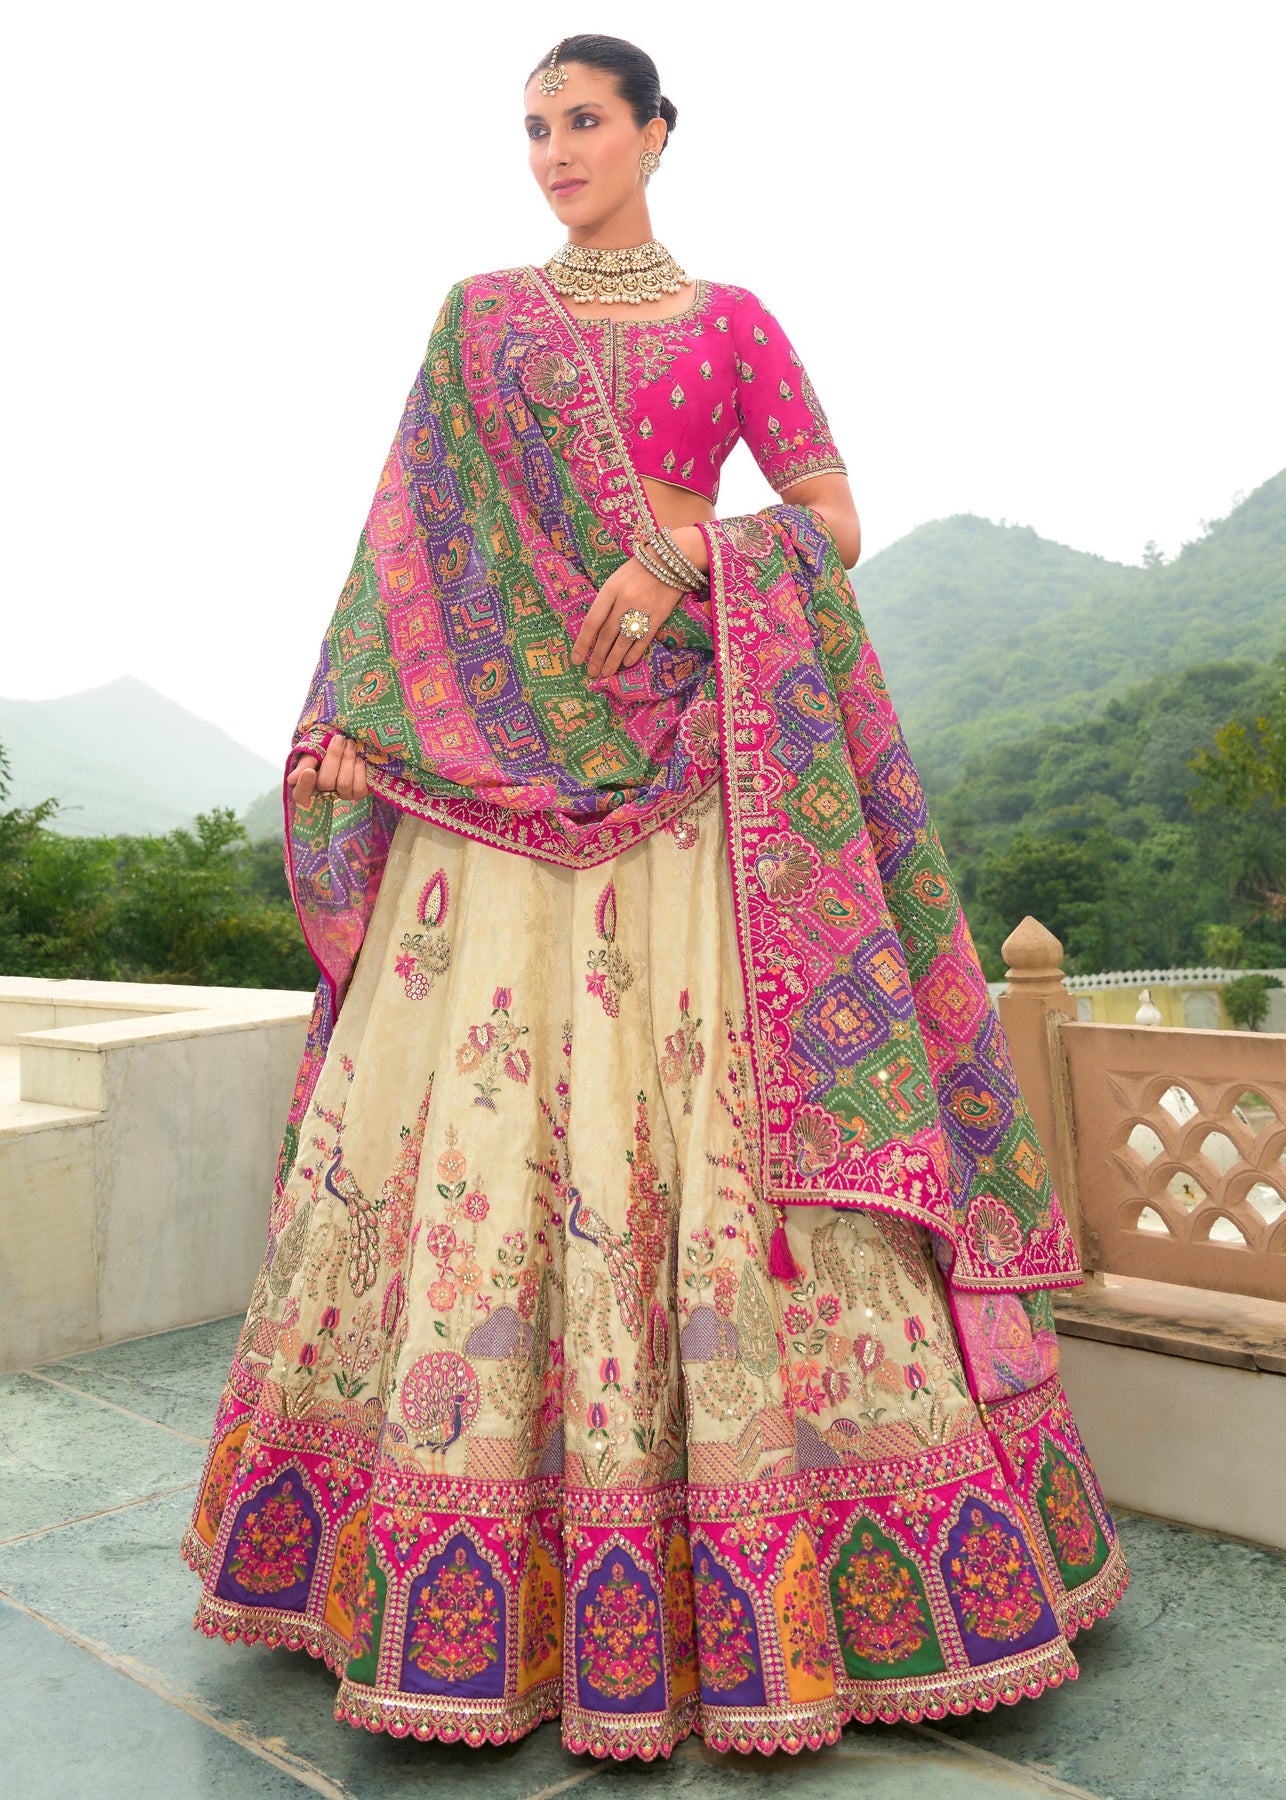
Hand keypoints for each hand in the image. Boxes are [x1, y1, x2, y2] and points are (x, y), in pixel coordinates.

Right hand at [287, 733, 368, 804]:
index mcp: (307, 785)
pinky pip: (359, 788)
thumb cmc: (324, 749)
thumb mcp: (312, 752)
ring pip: (343, 783)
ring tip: (350, 743)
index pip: (301, 793)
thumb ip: (304, 763)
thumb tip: (292, 780)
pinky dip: (359, 769)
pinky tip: (358, 758)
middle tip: (339, 738)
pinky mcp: (358, 794)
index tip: (309, 771)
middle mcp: (324, 794)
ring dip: (348, 759)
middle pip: (325, 782)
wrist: (347, 745)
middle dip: (334, 757)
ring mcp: (341, 795)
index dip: (304, 784)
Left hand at [571, 556, 686, 680]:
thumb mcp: (615, 580)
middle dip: (598, 656)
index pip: (592, 621)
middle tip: (592, 672)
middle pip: (607, 634)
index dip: (583, 643)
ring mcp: (643, 608)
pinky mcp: (659, 615)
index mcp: (610, 589)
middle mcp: (625, 600)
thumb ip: (606, 603)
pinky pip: (644, 638)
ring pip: (624, 640)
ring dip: (613, 659)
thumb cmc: (637, 571)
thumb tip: (594, 631)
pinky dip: (634, 652)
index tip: (576, 659)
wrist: (669, 559)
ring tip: (606, 673)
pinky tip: (627, 662)